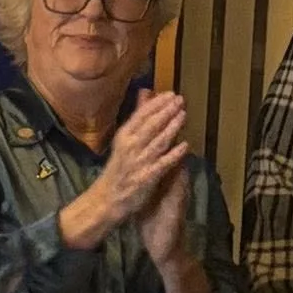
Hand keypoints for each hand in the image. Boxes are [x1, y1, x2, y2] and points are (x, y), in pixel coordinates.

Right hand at [60, 90, 187, 250]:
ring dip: (170, 128)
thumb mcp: (125, 141)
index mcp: (124, 136)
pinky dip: (173, 155)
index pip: (141, 116)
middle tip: (180, 100)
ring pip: (156, 142)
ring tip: (183, 116)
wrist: (107, 199)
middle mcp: (130, 147)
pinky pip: (161, 164)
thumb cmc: (119, 168)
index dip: (157, 104)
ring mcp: (138, 162)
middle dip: (165, 112)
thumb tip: (145, 93)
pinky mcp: (146, 177)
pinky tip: (185, 147)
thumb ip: (138, 118)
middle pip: (150, 126)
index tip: (171, 94)